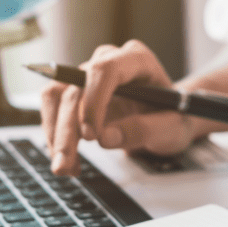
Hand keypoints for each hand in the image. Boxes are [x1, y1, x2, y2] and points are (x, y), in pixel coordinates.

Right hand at [39, 40, 196, 175]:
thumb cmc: (173, 116)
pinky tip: (70, 161)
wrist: (167, 117)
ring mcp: (89, 75)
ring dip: (55, 134)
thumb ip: (144, 130)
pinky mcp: (75, 92)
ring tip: (66, 167)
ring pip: (56, 97)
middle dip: (67, 130)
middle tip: (66, 164)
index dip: (93, 101)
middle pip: (75, 88)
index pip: (105, 70)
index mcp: (137, 59)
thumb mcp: (172, 128)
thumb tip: (105, 138)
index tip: (91, 136)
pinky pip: (54, 110)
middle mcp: (108, 60)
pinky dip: (56, 138)